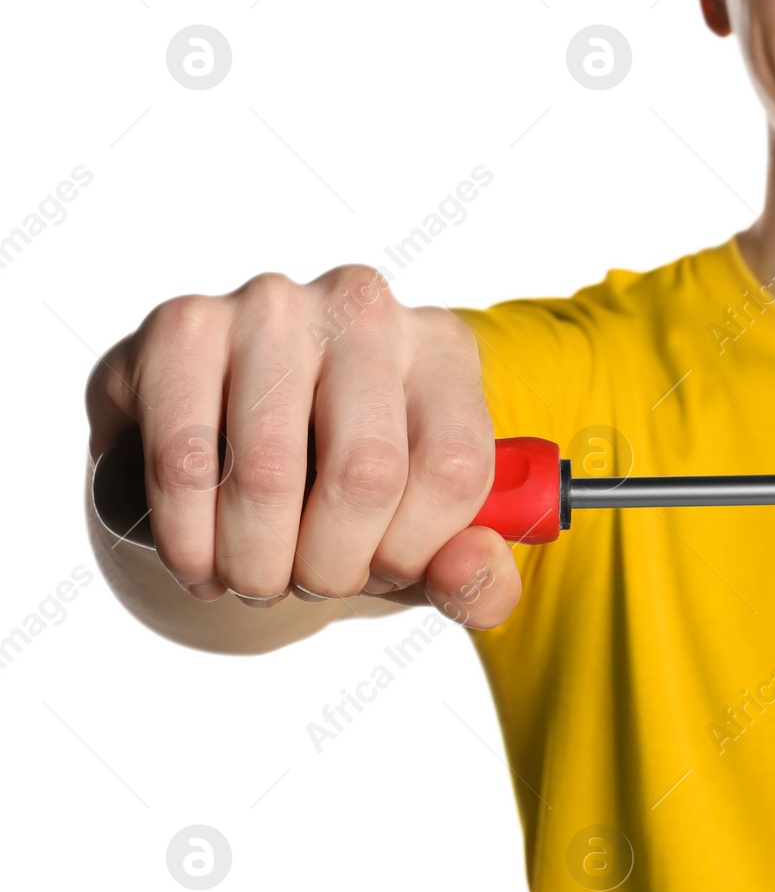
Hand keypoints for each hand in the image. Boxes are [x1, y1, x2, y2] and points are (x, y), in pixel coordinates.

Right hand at [85, 265, 520, 626]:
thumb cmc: (348, 489)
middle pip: (365, 474)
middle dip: (328, 568)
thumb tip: (467, 571)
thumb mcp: (424, 536)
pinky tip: (200, 556)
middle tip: (306, 583)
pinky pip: (183, 465)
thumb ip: (475, 577)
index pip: (454, 467)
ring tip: (253, 573)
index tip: (379, 569)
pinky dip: (188, 542)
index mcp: (444, 350)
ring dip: (254, 564)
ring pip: (266, 476)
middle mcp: (365, 308)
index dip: (411, 552)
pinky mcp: (183, 328)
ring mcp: (271, 308)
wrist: (232, 436)